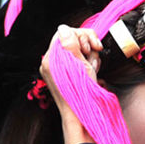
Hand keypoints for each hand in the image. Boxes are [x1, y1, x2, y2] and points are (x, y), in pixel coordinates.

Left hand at [40, 25, 99, 143]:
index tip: (93, 45)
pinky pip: (75, 61)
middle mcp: (51, 63)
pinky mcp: (64, 75)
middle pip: (71, 40)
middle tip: (94, 54)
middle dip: (86, 45)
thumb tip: (63, 28)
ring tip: (93, 67)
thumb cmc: (82, 93)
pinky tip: (91, 71)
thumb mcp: (80, 65)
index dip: (81, 36)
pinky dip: (86, 63)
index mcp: (51, 59)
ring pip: (76, 50)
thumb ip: (71, 44)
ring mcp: (57, 69)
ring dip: (89, 55)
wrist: (82, 114)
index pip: (64, 33)